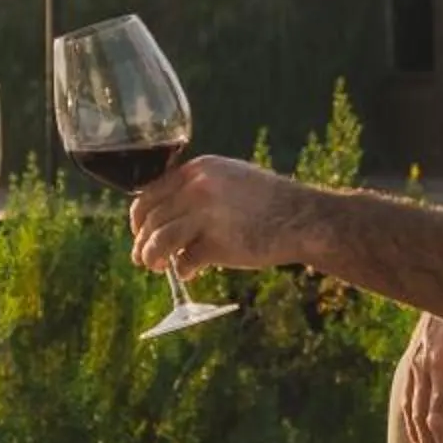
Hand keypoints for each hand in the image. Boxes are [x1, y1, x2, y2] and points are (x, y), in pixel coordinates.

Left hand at [127, 157, 309, 275]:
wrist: (303, 218)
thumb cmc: (270, 202)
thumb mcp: (230, 179)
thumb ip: (198, 189)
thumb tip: (165, 216)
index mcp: (198, 169)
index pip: (149, 194)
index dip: (139, 218)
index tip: (140, 233)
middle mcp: (197, 188)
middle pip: (151, 219)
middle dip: (141, 242)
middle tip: (143, 259)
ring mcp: (206, 216)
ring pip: (159, 240)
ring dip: (152, 258)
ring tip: (156, 268)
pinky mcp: (216, 244)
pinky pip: (185, 260)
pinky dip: (182, 270)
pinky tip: (189, 273)